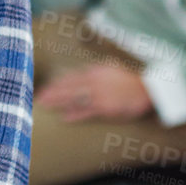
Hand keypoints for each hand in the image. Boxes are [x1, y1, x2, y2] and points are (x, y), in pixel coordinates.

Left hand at [36, 64, 153, 122]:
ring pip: (74, 99)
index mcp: (95, 72)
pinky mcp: (107, 108)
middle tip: (38, 98)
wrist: (147, 87)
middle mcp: (94, 82)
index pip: (70, 77)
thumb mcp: (111, 67)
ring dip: (58, 102)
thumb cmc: (129, 78)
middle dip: (52, 93)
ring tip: (45, 106)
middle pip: (68, 87)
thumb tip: (81, 72)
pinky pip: (88, 111)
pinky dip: (75, 114)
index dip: (56, 83)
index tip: (44, 87)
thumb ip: (95, 70)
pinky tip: (64, 117)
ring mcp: (100, 95)